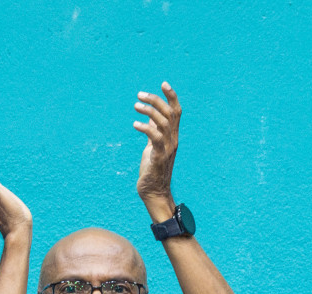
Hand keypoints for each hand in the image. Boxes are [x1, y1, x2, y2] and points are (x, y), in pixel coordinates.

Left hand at [134, 82, 180, 207]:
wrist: (154, 191)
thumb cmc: (152, 169)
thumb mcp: (153, 146)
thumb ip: (153, 132)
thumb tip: (149, 118)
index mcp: (172, 136)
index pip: (176, 112)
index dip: (172, 97)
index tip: (163, 83)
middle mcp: (173, 140)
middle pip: (170, 113)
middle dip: (156, 100)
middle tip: (139, 95)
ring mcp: (168, 148)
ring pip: (163, 122)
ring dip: (149, 111)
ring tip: (135, 106)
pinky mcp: (159, 157)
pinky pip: (155, 137)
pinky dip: (146, 128)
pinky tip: (135, 124)